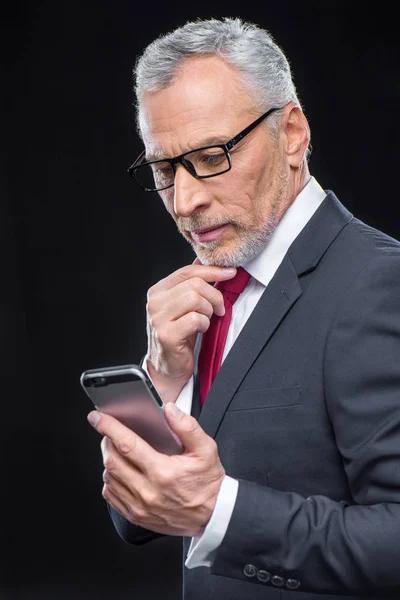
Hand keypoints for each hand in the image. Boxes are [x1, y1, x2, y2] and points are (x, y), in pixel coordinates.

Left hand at [88, 402, 225, 536]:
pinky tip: (119, 472)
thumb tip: (169, 410)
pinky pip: (112, 497)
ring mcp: (140, 507)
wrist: (214, 515)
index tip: (98, 417)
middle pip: (112, 461)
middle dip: (106, 442)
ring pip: (110, 479)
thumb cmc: (209, 482)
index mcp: (163, 472)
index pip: (127, 444)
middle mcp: (148, 491)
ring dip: (108, 461)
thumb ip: (187, 427)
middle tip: (109, 432)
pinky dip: (110, 481)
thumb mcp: (206, 449)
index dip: (109, 428)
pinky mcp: (137, 517)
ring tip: (117, 450)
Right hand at [146, 262, 235, 401]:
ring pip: (195, 299)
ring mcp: (158, 319)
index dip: (212, 271)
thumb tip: (203, 261)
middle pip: (194, 284)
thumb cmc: (179, 335)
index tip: (230, 273)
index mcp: (158, 291)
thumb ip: (190, 283)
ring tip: (206, 320)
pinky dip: (204, 324)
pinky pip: (195, 319)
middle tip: (219, 309)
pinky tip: (200, 330)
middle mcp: (154, 302)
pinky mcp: (166, 335)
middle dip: (215, 296)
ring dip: (209, 310)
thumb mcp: (183, 306)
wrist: (167, 367)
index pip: (187, 271)